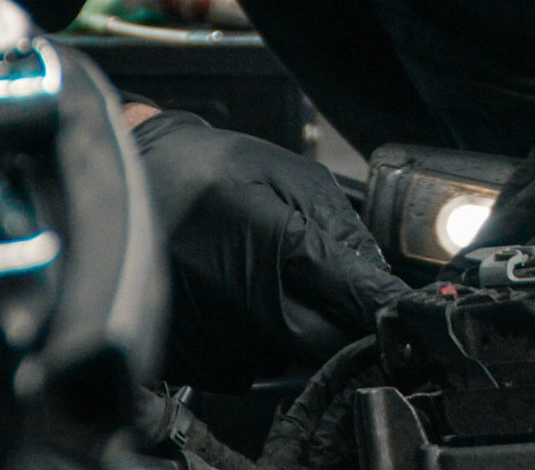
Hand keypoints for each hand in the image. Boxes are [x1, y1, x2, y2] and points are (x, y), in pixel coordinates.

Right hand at [130, 110, 408, 390]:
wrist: (130, 181)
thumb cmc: (206, 168)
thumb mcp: (288, 172)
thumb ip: (340, 223)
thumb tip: (377, 276)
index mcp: (269, 240)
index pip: (350, 293)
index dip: (383, 304)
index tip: (404, 311)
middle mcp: (238, 295)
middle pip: (324, 342)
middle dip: (339, 321)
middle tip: (327, 287)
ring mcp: (211, 332)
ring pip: (286, 356)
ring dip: (292, 327)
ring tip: (260, 275)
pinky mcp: (189, 356)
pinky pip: (246, 365)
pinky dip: (254, 337)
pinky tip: (234, 294)